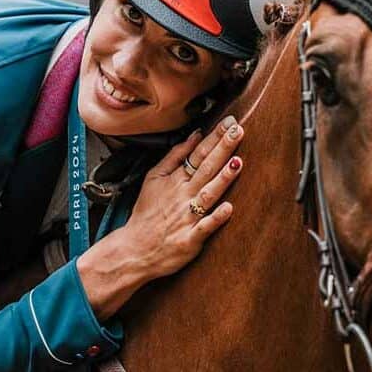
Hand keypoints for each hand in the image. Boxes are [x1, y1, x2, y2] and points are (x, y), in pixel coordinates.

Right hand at [76, 116, 244, 319]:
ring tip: (237, 163)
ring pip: (208, 195)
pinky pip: (205, 228)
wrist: (134, 249)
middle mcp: (183, 196)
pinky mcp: (190, 240)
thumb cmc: (147, 213)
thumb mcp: (154, 179)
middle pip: (206, 169)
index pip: (198, 154)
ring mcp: (187, 218)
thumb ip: (174, 157)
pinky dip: (215, 218)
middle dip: (222, 149)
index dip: (214, 138)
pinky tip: (228, 208)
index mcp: (175, 180)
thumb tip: (195, 135)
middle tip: (237, 130)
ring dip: (223, 179)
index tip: (229, 121)